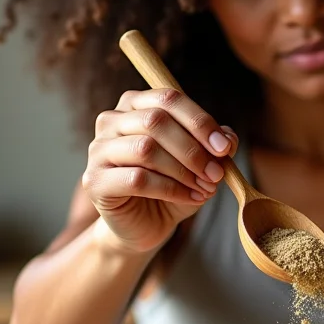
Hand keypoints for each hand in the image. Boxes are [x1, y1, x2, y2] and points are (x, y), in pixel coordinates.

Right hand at [82, 88, 237, 253]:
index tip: (225, 147)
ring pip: (146, 149)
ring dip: (183, 170)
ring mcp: (98, 149)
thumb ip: (214, 146)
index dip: (200, 121)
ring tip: (205, 187)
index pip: (168, 98)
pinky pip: (137, 179)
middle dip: (193, 148)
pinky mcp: (95, 180)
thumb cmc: (171, 187)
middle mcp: (111, 120)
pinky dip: (171, 189)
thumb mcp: (200, 164)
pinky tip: (190, 198)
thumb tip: (228, 137)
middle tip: (217, 173)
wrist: (145, 225)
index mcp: (135, 105)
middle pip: (156, 120)